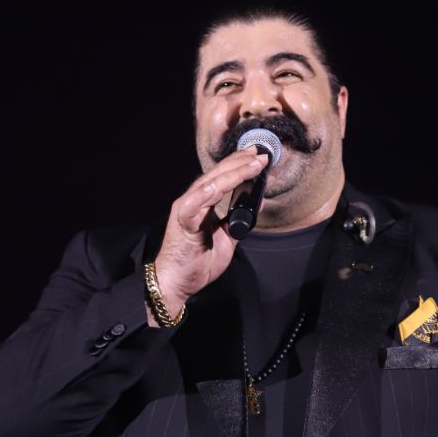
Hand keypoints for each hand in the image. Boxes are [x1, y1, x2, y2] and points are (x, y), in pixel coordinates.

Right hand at [146, 146, 266, 325]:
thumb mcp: (226, 239)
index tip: (258, 157)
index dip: (239, 165)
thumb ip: (238, 220)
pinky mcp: (182, 221)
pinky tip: (224, 182)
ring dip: (233, 172)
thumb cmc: (197, 262)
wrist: (177, 282)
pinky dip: (210, 190)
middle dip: (240, 162)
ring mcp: (186, 209)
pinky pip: (196, 201)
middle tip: (260, 153)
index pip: (222, 178)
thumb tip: (258, 202)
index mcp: (202, 204)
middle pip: (217, 175)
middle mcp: (193, 201)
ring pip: (210, 183)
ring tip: (253, 164)